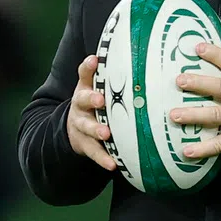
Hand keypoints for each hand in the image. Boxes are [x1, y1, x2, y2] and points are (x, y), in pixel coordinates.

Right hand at [66, 55, 116, 171]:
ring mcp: (81, 125)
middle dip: (91, 99)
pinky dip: (103, 158)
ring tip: (106, 134)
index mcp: (86, 88)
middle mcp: (80, 105)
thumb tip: (147, 56)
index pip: (84, 74)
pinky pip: (94, 151)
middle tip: (100, 100)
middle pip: (82, 99)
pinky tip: (113, 164)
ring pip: (86, 126)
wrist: (72, 130)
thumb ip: (115, 76)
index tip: (94, 60)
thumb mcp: (100, 88)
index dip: (88, 67)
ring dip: (96, 129)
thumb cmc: (97, 104)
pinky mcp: (84, 144)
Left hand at [170, 42, 220, 161]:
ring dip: (193, 115)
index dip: (214, 54)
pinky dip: (203, 148)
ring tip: (174, 115)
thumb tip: (216, 72)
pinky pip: (220, 144)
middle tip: (179, 80)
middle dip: (197, 83)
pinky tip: (187, 151)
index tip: (197, 47)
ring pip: (215, 114)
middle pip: (219, 86)